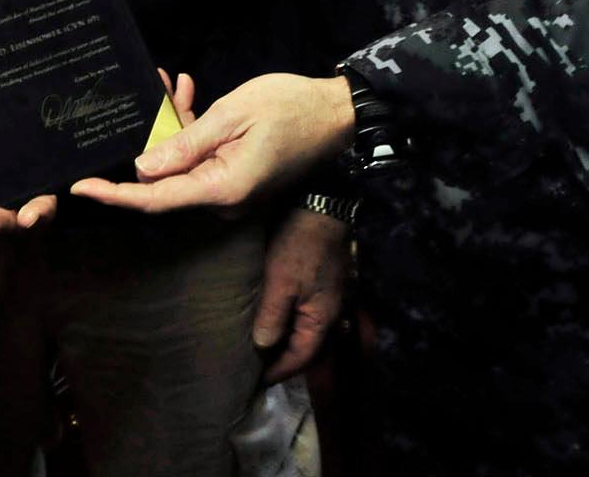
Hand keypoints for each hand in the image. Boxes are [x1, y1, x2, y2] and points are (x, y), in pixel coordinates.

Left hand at [71, 74, 354, 212]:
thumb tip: (142, 169)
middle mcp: (224, 198)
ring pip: (181, 162)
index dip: (114, 194)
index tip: (79, 186)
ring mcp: (232, 188)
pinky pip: (201, 157)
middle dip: (143, 142)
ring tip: (163, 82)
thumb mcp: (231, 117)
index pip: (154, 198)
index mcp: (222, 188)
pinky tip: (185, 90)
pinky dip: (190, 128)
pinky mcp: (237, 175)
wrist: (337, 110)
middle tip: (137, 96)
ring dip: (169, 125)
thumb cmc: (290, 107)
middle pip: (163, 181)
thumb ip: (185, 144)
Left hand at [252, 206, 346, 381]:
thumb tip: (263, 346)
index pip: (302, 357)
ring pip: (307, 330)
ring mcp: (328, 296)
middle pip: (308, 347)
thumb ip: (273, 316)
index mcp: (323, 318)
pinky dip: (289, 322)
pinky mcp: (321, 281)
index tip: (258, 381)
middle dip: (284, 360)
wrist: (320, 207)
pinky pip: (305, 313)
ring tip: (263, 346)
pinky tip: (273, 317)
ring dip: (287, 341)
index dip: (280, 370)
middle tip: (258, 368)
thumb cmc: (299, 246)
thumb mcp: (281, 282)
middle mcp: (330, 312)